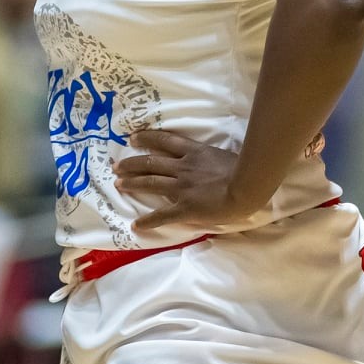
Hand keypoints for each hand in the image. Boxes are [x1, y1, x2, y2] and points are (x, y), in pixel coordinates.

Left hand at [115, 130, 263, 232]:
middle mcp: (183, 167)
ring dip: (132, 183)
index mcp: (195, 152)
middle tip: (116, 166)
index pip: (166, 141)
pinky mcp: (184, 206)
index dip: (147, 138)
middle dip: (131, 163)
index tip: (133, 138)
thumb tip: (206, 160)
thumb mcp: (223, 155)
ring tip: (118, 184)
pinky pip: (162, 215)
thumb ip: (209, 158)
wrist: (246, 186)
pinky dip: (148, 220)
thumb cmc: (243, 170)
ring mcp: (181, 186)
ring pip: (150, 182)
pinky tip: (136, 225)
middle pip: (151, 162)